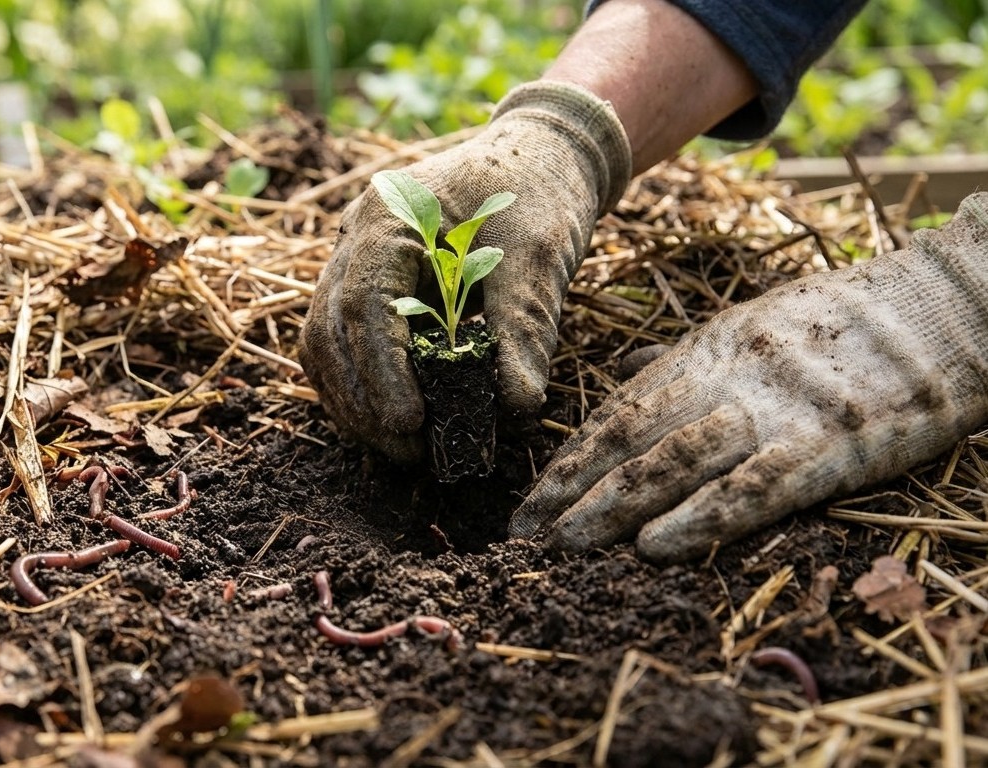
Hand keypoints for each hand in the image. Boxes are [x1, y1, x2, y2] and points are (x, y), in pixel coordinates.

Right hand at [299, 82, 630, 460]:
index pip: (364, 304)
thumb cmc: (539, 190)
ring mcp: (354, 261)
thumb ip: (524, 328)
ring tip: (402, 446)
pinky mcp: (370, 285)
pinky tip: (394, 419)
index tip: (408, 422)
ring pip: (326, 342)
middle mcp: (355, 238)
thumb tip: (517, 408)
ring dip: (355, 400)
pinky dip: (363, 385)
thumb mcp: (539, 255)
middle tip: (408, 449)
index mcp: (387, 216)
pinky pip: (345, 342)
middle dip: (362, 399)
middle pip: (330, 330)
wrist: (541, 152)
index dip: (380, 371)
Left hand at [510, 195, 987, 561]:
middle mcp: (726, 378)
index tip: (526, 499)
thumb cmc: (844, 323)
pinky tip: (655, 546)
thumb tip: (620, 378)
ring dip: (613, 506)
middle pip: (631, 438)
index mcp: (705, 352)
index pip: (617, 411)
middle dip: (571, 488)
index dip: (567, 458)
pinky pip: (754, 486)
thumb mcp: (751, 325)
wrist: (945, 308)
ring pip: (676, 460)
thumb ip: (684, 360)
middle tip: (522, 535)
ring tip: (566, 545)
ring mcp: (776, 409)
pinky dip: (701, 518)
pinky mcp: (830, 442)